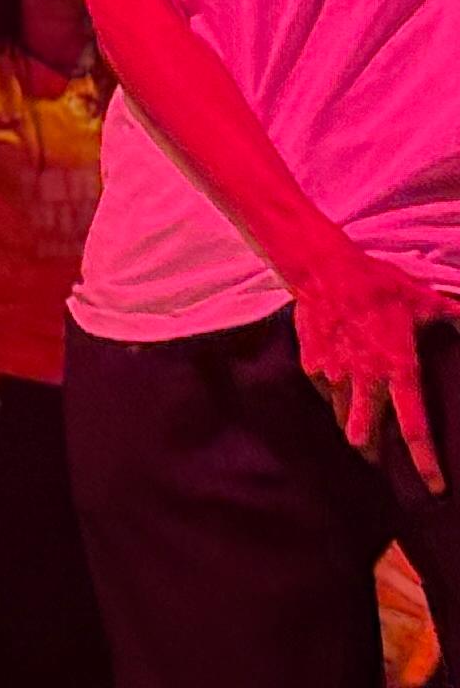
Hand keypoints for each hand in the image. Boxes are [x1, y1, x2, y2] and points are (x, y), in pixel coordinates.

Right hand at [286, 241, 454, 490]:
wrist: (322, 267)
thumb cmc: (378, 284)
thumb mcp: (424, 300)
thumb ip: (454, 318)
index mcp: (398, 370)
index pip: (414, 429)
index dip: (426, 463)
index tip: (436, 488)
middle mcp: (365, 380)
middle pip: (366, 437)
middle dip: (373, 454)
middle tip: (380, 460)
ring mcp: (334, 374)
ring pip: (342, 417)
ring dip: (353, 425)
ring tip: (360, 427)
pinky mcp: (311, 364)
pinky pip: (325, 390)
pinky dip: (333, 393)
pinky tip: (339, 383)